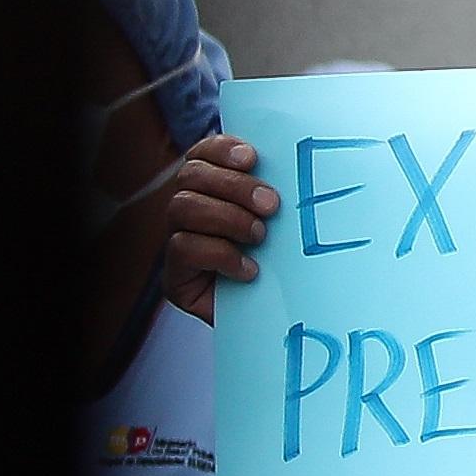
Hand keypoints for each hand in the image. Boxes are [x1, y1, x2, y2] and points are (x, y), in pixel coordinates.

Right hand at [161, 135, 275, 317]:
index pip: (201, 154)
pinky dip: (220, 254)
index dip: (221, 150)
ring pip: (182, 207)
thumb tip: (300, 160)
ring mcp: (176, 243)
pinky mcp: (175, 278)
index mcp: (210, 189)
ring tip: (259, 236)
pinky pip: (183, 248)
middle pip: (190, 176)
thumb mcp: (285, 226)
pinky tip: (249, 269)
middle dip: (233, 186)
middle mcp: (187, 212)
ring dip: (227, 217)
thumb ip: (278, 195)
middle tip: (271, 205)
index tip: (252, 157)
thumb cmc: (286, 269)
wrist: (278, 324)